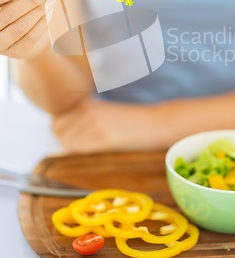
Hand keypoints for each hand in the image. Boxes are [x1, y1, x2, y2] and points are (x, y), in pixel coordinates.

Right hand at [0, 0, 55, 59]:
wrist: (22, 33)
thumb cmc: (15, 8)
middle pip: (8, 15)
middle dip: (29, 2)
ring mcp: (1, 44)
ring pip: (20, 27)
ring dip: (38, 12)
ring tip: (49, 0)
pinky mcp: (15, 52)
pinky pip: (31, 37)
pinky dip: (42, 23)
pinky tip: (48, 12)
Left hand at [51, 98, 169, 152]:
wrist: (156, 122)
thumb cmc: (132, 121)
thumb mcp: (104, 112)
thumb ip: (83, 119)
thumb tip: (62, 134)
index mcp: (86, 103)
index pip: (56, 122)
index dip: (61, 134)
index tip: (74, 139)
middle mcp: (87, 111)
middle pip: (59, 133)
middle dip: (66, 142)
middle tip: (84, 146)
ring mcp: (95, 124)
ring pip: (68, 144)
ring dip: (75, 150)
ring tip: (94, 148)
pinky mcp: (104, 137)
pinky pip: (81, 150)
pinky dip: (84, 154)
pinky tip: (98, 151)